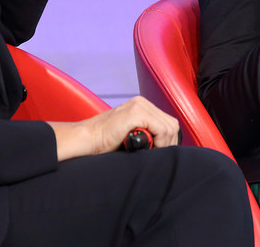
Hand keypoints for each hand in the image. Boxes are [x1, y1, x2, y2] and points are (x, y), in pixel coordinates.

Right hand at [47, 96, 179, 160]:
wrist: (87, 140)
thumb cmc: (105, 143)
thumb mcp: (131, 136)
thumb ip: (146, 135)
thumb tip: (166, 147)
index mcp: (142, 106)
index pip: (168, 123)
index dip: (169, 140)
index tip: (162, 154)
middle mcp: (142, 102)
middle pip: (172, 124)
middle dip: (169, 143)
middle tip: (157, 156)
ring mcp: (139, 105)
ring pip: (169, 127)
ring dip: (164, 145)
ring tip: (150, 153)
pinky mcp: (136, 112)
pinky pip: (161, 129)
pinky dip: (159, 143)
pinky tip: (148, 149)